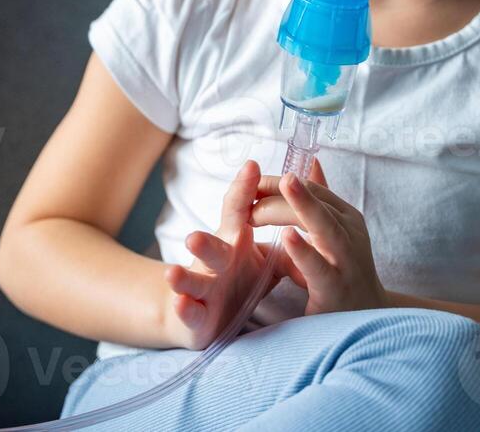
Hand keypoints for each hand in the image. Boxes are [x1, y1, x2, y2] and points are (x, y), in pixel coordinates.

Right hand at [161, 159, 291, 350]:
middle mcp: (216, 259)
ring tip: (173, 272)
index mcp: (234, 240)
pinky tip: (182, 303)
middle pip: (210, 246)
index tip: (252, 167)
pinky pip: (190, 311)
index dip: (243, 190)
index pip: (237, 211)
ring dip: (183, 277)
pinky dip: (185, 308)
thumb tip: (306, 190)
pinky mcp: (197, 314)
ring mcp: (203, 286)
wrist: (203, 313)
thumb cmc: (240, 277)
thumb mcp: (264, 252)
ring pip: (192, 279)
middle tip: (196, 233)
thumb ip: (280, 226)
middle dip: (204, 241)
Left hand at [250, 158, 389, 315]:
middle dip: (286, 191)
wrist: (369, 317)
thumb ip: (322, 200)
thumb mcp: (337, 231)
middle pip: (319, 203)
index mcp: (347, 218)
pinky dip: (304, 251)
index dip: (283, 182)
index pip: (315, 190)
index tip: (254, 179)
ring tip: (285, 184)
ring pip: (324, 227)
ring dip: (303, 205)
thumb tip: (311, 161)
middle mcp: (350, 234)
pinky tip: (287, 237)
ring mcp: (346, 260)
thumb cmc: (346, 271)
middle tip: (253, 187)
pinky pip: (319, 267)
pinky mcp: (336, 288)